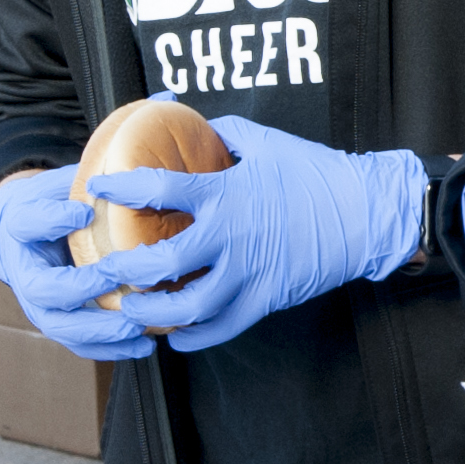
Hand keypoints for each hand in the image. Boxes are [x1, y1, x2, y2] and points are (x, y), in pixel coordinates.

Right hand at [0, 165, 153, 362]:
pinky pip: (78, 343)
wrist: (29, 233)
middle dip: (81, 287)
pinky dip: (110, 348)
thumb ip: (87, 180)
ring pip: (60, 325)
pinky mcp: (58, 321)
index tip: (83, 212)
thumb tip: (129, 172)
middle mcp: (23, 269)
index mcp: (22, 225)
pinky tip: (143, 345)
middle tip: (116, 277)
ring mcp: (37, 301)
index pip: (28, 223)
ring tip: (137, 325)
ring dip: (100, 329)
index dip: (53, 219)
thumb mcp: (63, 181)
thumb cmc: (55, 201)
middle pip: (42, 289)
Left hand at [87, 115, 425, 351]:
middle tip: (104, 267)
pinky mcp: (265, 300)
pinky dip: (192, 337)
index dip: (120, 188)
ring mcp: (248, 273)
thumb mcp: (269, 141)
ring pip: (185, 306)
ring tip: (132, 307)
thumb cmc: (317, 173)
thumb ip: (225, 133)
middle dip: (122, 268)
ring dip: (150, 311)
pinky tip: (174, 334)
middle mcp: (230, 237)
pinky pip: (220, 328)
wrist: (366, 213)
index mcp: (225, 193)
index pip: (157, 189)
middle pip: (159, 262)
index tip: (98, 188)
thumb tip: (192, 126)